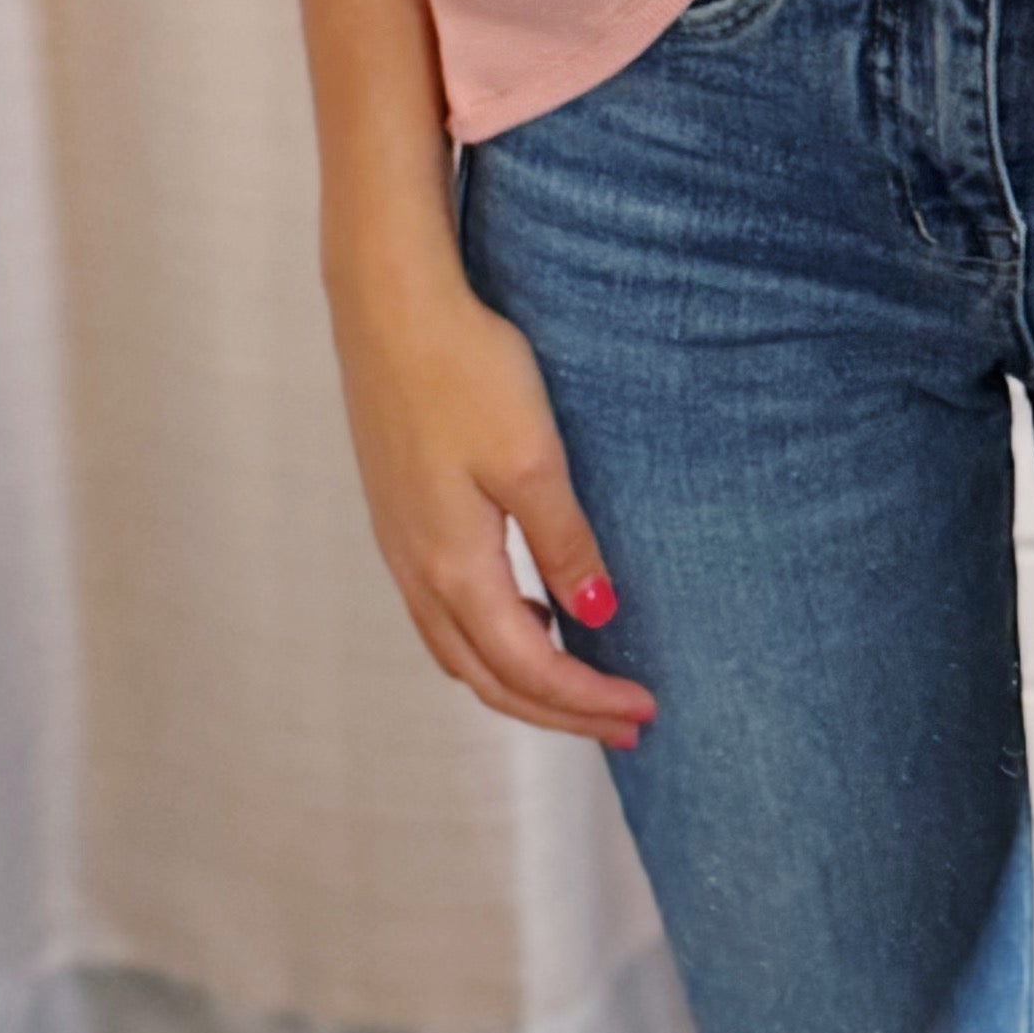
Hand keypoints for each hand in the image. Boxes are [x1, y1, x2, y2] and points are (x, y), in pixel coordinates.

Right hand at [324, 239, 648, 751]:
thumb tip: (597, 617)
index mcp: (454, 566)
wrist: (388, 306)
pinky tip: (528, 614)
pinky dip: (489, 640)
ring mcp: (400, 547)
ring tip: (582, 686)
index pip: (529, 668)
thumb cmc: (464, 371)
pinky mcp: (398, 517)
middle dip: (559, 712)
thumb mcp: (532, 457)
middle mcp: (418, 570)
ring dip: (520, 682)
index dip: (587, 701)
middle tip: (626, 725)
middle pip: (489, 679)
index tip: (645, 710)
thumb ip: (563, 543)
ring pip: (459, 652)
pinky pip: (443, 613)